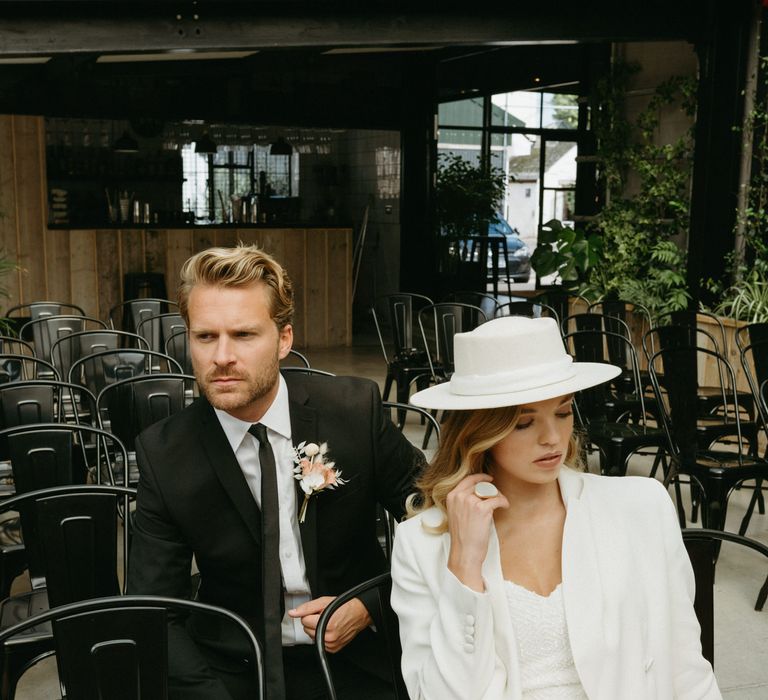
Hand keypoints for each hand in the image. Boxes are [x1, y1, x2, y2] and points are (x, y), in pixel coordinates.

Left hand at [288, 596, 372, 652]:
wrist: (358, 613)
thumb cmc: (343, 606)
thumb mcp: (323, 602)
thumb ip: (306, 608)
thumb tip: (293, 613)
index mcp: (326, 624)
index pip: (304, 621)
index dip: (310, 614)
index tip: (318, 611)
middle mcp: (329, 637)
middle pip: (306, 629)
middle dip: (312, 621)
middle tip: (324, 616)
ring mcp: (331, 645)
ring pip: (311, 637)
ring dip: (316, 629)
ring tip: (328, 622)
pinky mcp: (333, 649)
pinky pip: (318, 642)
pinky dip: (321, 636)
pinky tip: (330, 629)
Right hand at [446, 474, 508, 591]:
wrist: (464, 553)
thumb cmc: (462, 538)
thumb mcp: (456, 514)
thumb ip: (463, 502)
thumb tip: (479, 492)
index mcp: (452, 497)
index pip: (467, 479)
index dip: (480, 477)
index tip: (489, 478)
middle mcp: (459, 496)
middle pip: (480, 484)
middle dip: (491, 489)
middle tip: (497, 495)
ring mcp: (470, 501)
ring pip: (490, 490)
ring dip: (498, 495)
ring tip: (501, 502)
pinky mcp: (481, 509)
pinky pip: (497, 499)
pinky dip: (504, 502)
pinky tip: (505, 506)